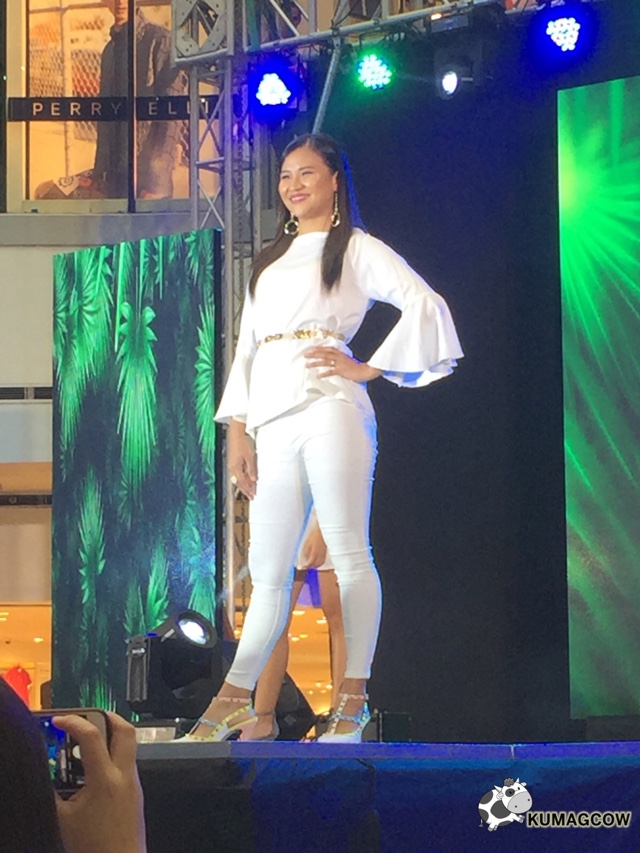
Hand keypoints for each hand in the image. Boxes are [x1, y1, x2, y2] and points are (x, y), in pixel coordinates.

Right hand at [53, 713, 145, 852]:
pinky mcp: (136, 792)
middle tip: (88, 716)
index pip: (92, 737)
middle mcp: (124, 776)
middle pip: (125, 729)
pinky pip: (127, 763)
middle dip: (106, 716)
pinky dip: (112, 757)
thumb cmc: (96, 848)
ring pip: (129, 745)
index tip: (61, 720)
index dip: (73, 722)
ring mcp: (133, 783)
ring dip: (110, 737)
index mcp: (105, 780)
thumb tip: (48, 773)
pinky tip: (94, 770)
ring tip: (88, 743)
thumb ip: (54, 791)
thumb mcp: (64, 817)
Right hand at [228, 419, 257, 499]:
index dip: (248, 489)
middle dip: (245, 490)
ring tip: (248, 491)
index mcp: (235, 467)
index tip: (253, 495)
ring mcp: (231, 465)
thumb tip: (253, 480)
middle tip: (251, 496)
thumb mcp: (249, 457)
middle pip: (238, 483)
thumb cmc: (242, 444)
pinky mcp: (232, 462)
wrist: (235, 435)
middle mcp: (231, 468)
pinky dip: (241, 479)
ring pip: (236, 479)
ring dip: (243, 485)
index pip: (242, 482)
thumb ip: (251, 469)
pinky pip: (236, 474)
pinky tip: (245, 480)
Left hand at [300, 525, 327, 568]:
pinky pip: (323, 561)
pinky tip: (317, 561)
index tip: (302, 566)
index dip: (306, 566)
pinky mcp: (326, 553)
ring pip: (320, 564)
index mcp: (314, 553)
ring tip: (311, 565)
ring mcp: (323, 554)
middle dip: (310, 566)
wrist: (323, 532)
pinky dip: (319, 563)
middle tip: (306, 566)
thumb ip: (306, 552)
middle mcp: (319, 556)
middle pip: (315, 565)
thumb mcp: (307, 543)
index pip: (310, 563)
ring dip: (315, 566)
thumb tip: (306, 558)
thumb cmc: (314, 536)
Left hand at [304, 346, 381, 382]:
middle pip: (324, 353)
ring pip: (325, 361)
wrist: (364, 371)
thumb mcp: (346, 360)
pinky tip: (318, 376)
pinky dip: (324, 374)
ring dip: (315, 363)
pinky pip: (331, 371)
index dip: (319, 348)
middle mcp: (339, 357)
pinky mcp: (341, 370)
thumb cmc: (355, 367)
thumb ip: (338, 359)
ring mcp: (340, 363)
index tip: (310, 348)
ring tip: (307, 365)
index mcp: (340, 353)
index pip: (327, 349)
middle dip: (314, 354)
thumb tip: (331, 361)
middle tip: (305, 355)